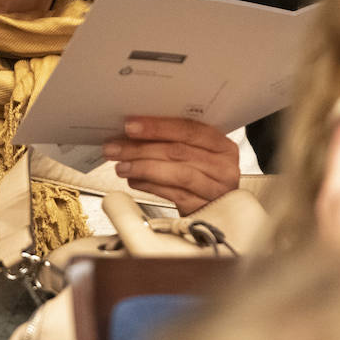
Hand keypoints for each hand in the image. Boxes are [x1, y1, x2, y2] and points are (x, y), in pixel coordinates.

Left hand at [103, 116, 239, 213]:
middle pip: (179, 151)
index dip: (158, 127)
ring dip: (143, 167)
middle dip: (141, 148)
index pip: (189, 130)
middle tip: (116, 147)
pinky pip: (174, 195)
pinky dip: (150, 186)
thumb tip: (132, 130)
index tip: (131, 126)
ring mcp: (216, 190)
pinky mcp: (205, 209)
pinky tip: (134, 180)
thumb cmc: (200, 178)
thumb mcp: (194, 155)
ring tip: (121, 166)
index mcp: (222, 146)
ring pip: (177, 173)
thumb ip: (172, 141)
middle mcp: (224, 167)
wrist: (214, 213)